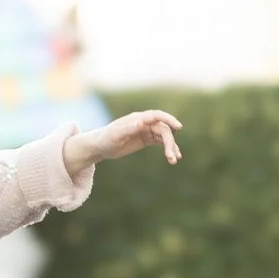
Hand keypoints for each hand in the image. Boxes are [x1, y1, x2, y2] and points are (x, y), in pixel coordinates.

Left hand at [65, 110, 182, 175]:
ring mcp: (147, 131)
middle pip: (163, 130)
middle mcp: (144, 123)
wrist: (100, 147)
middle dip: (169, 142)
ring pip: (164, 137)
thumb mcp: (115, 135)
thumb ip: (129, 128)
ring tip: (174, 160)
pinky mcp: (146, 139)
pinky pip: (161, 142)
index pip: (157, 116)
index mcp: (138, 118)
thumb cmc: (105, 139)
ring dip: (171, 147)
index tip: (178, 127)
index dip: (169, 120)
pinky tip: (173, 158)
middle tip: (172, 157)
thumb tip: (142, 122)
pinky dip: (168, 149)